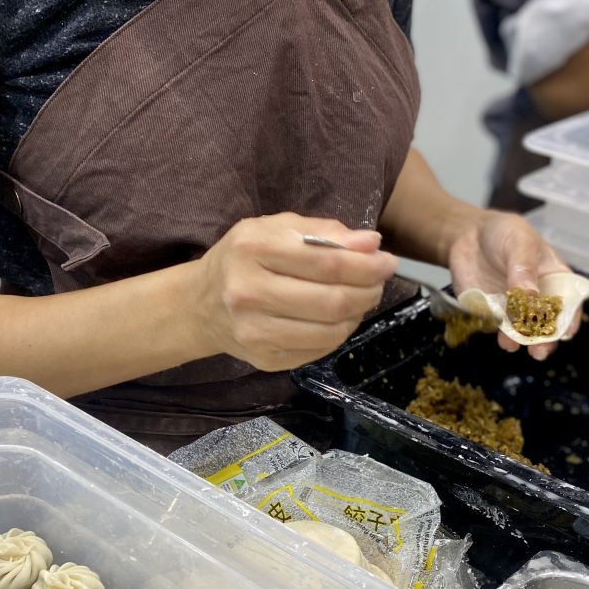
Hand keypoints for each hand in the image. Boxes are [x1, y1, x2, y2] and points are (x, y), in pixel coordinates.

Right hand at [194, 213, 397, 370]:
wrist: (201, 305)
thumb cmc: (244, 259)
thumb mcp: (275, 229)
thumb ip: (323, 231)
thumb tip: (371, 244)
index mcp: (252, 249)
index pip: (325, 261)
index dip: (366, 264)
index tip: (387, 261)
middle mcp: (248, 292)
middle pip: (331, 300)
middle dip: (368, 290)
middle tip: (379, 282)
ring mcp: (254, 332)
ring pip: (330, 330)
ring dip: (357, 314)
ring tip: (361, 299)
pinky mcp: (263, 359)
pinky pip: (319, 350)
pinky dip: (339, 333)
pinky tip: (338, 319)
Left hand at [446, 211, 575, 360]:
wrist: (468, 235)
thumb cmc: (504, 233)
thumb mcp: (519, 243)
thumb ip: (524, 268)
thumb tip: (530, 295)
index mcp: (555, 278)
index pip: (569, 302)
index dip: (570, 319)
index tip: (565, 333)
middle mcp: (538, 298)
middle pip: (547, 324)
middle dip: (544, 339)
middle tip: (539, 350)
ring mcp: (515, 307)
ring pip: (522, 331)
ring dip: (519, 340)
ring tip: (511, 344)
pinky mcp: (493, 312)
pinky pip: (498, 328)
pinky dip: (498, 334)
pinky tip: (497, 335)